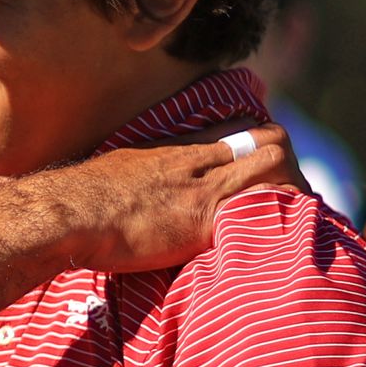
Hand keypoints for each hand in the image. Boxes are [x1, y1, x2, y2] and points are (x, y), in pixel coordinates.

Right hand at [35, 121, 295, 272]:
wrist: (70, 214)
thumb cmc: (79, 200)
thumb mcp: (116, 172)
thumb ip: (139, 174)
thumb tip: (136, 187)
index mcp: (174, 149)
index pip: (237, 128)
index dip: (261, 144)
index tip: (268, 167)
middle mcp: (196, 161)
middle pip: (267, 140)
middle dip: (288, 166)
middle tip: (291, 196)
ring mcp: (203, 187)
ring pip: (272, 165)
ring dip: (290, 190)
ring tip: (296, 218)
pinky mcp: (203, 218)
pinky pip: (258, 207)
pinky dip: (277, 218)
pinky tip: (284, 238)